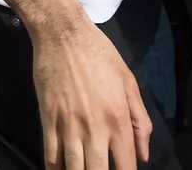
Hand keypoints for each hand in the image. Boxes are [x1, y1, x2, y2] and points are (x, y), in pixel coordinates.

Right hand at [32, 17, 152, 169]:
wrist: (63, 34)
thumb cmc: (100, 54)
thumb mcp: (128, 82)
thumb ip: (140, 121)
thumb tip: (143, 156)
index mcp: (118, 119)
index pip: (126, 165)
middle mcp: (95, 128)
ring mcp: (69, 126)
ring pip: (74, 168)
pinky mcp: (48, 120)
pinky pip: (50, 154)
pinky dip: (54, 169)